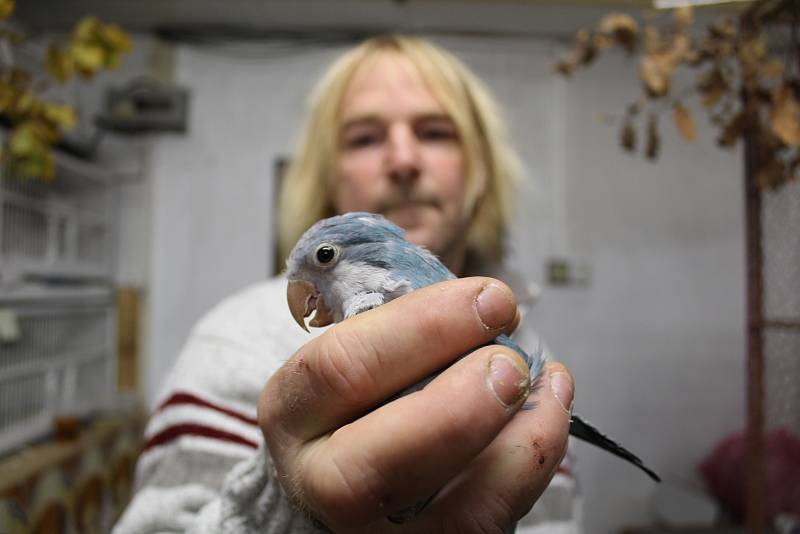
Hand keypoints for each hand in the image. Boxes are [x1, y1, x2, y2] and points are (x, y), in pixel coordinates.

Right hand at [258, 277, 573, 532]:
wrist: (349, 469)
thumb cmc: (364, 392)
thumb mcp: (358, 343)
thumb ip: (401, 312)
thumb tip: (479, 296)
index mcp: (292, 412)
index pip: (339, 368)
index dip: (422, 328)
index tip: (487, 299)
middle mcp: (320, 483)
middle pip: (375, 464)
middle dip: (461, 405)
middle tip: (511, 360)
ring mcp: (374, 532)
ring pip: (448, 511)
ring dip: (515, 438)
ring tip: (541, 381)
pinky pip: (489, 520)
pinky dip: (534, 463)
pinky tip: (548, 410)